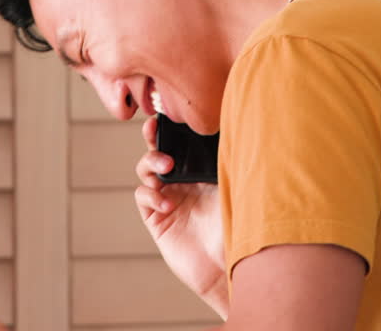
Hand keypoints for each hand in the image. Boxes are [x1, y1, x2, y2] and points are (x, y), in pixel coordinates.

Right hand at [135, 115, 228, 316]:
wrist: (226, 265)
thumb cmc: (237, 227)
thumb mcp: (236, 187)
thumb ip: (231, 161)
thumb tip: (237, 125)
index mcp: (201, 172)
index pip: (182, 143)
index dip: (172, 128)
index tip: (169, 115)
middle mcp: (183, 182)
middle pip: (159, 150)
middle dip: (152, 136)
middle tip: (154, 129)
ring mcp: (167, 198)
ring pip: (147, 170)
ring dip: (151, 163)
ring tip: (166, 168)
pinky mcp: (156, 218)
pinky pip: (143, 196)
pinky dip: (150, 194)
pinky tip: (166, 201)